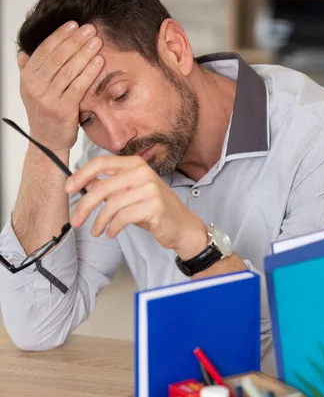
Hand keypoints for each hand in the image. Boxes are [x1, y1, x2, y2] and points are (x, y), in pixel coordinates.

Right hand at [18, 21, 103, 153]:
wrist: (47, 141)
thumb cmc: (44, 114)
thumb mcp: (31, 91)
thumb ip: (28, 71)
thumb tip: (24, 54)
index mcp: (28, 77)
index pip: (45, 50)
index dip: (60, 35)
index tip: (74, 25)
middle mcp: (35, 86)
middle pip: (58, 56)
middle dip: (76, 40)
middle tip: (90, 29)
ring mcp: (49, 98)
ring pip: (69, 69)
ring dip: (85, 53)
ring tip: (97, 41)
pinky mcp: (63, 109)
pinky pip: (79, 86)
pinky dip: (90, 72)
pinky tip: (99, 61)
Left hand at [65, 155, 207, 258]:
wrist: (182, 226)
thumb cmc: (154, 209)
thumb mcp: (130, 194)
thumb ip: (110, 186)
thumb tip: (83, 183)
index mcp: (135, 164)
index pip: (101, 163)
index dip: (81, 175)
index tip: (68, 189)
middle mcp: (142, 172)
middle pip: (103, 187)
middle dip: (85, 206)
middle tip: (76, 221)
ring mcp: (150, 189)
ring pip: (111, 205)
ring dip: (99, 222)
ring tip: (97, 231)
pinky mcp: (154, 206)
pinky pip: (123, 217)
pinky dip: (113, 228)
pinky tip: (111, 233)